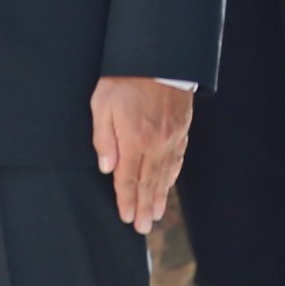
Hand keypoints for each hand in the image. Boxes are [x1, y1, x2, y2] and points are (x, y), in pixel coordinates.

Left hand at [92, 75, 192, 230]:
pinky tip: (168, 184)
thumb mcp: (102, 104)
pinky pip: (177, 159)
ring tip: (157, 214)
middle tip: (143, 229)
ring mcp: (171, 137)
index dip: (127, 201)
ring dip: (160, 196)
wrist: (160, 56)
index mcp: (134, 141)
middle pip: (149, 183)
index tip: (127, 218)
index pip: (128, 179)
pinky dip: (172, 176)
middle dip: (145, 207)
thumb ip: (104, 138)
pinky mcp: (181, 128)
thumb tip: (107, 167)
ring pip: (165, 174)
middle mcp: (156, 144)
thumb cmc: (125, 79)